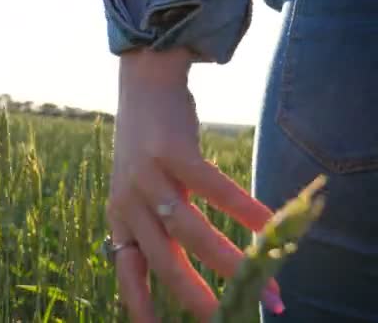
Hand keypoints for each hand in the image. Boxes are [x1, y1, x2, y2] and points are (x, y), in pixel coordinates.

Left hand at [107, 47, 283, 321]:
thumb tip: (186, 261)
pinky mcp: (172, 152)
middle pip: (163, 261)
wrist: (142, 87)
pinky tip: (268, 224)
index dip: (141, 305)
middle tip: (222, 319)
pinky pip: (213, 189)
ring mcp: (148, 177)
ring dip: (230, 261)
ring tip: (263, 284)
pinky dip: (244, 209)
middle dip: (195, 296)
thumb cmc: (145, 146)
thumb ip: (154, 224)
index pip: (127, 271)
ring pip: (191, 231)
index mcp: (119, 217)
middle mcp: (129, 203)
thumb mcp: (137, 190)